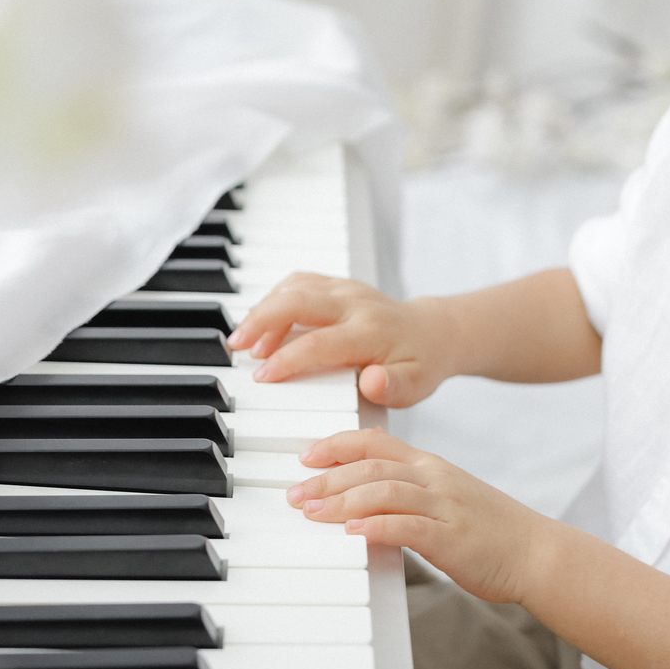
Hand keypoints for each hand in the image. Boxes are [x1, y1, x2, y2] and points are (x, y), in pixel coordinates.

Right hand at [228, 276, 454, 405]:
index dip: (287, 359)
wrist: (433, 332)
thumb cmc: (420, 363)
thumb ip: (394, 387)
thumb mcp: (416, 385)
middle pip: (298, 301)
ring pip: (294, 286)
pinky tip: (262, 321)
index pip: (320, 342)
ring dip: (263, 309)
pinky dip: (273, 298)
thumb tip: (372, 381)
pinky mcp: (336, 284)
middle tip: (236, 347)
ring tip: (243, 339)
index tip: (263, 376)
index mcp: (371, 331)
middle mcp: (355, 304)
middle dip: (261, 321)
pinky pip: (298, 281)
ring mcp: (345, 289)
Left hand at [287, 428, 554, 604]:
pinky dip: (377, 526)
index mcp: (432, 467)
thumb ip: (410, 496)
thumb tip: (365, 502)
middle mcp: (435, 479)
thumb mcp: (447, 501)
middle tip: (295, 492)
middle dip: (326, 478)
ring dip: (341, 501)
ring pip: (384, 490)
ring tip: (311, 512)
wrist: (537, 553)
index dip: (337, 445)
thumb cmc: (491, 532)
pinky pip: (407, 526)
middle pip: (372, 465)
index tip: (307, 456)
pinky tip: (353, 532)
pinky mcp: (451, 538)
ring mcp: (444, 507)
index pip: (377, 442)